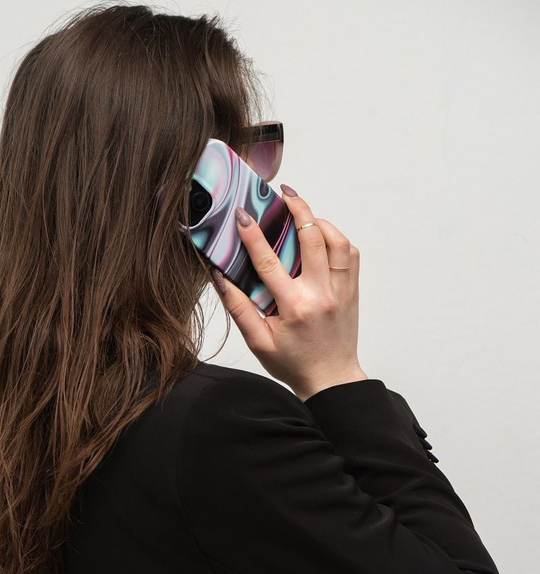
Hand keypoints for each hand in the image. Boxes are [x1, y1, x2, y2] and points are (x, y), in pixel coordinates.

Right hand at [210, 188, 367, 398]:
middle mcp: (321, 294)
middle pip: (312, 237)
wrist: (331, 378)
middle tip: (283, 194)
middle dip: (296, 209)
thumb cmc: (293, 363)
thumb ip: (239, 308)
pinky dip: (336, 239)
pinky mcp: (352, 290)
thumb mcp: (258, 342)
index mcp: (294, 307)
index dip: (253, 235)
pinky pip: (350, 254)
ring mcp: (341, 290)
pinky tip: (321, 237)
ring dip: (319, 221)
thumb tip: (220, 278)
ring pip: (336, 240)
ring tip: (302, 213)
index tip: (242, 215)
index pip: (269, 262)